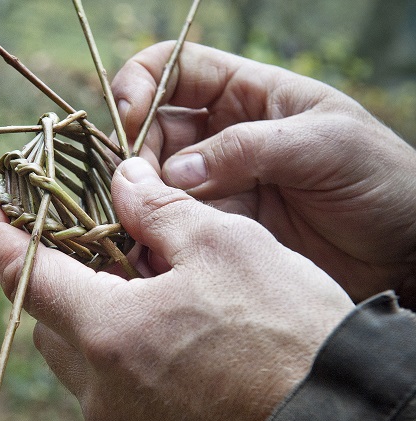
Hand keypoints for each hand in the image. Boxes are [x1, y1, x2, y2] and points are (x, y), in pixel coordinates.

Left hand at [0, 157, 353, 420]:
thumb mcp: (225, 246)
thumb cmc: (284, 332)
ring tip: (153, 298)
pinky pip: (113, 391)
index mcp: (105, 332)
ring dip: (97, 321)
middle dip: (66, 281)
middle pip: (51, 320)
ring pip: (81, 358)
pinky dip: (125, 358)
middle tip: (111, 251)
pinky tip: (174, 344)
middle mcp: (99, 387)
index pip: (24, 273)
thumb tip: (123, 184)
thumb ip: (159, 211)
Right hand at [112, 42, 415, 305]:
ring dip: (137, 197)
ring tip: (142, 222)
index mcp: (247, 94)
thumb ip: (247, 150)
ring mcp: (216, 184)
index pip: (173, 71)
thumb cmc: (379, 180)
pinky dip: (152, 234)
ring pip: (152, 181)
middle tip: (138, 187)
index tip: (130, 117)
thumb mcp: (323, 145)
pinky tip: (153, 247)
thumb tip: (173, 173)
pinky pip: (170, 224)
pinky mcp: (216, 228)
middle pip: (151, 129)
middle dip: (135, 153)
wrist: (404, 251)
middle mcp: (220, 136)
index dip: (142, 84)